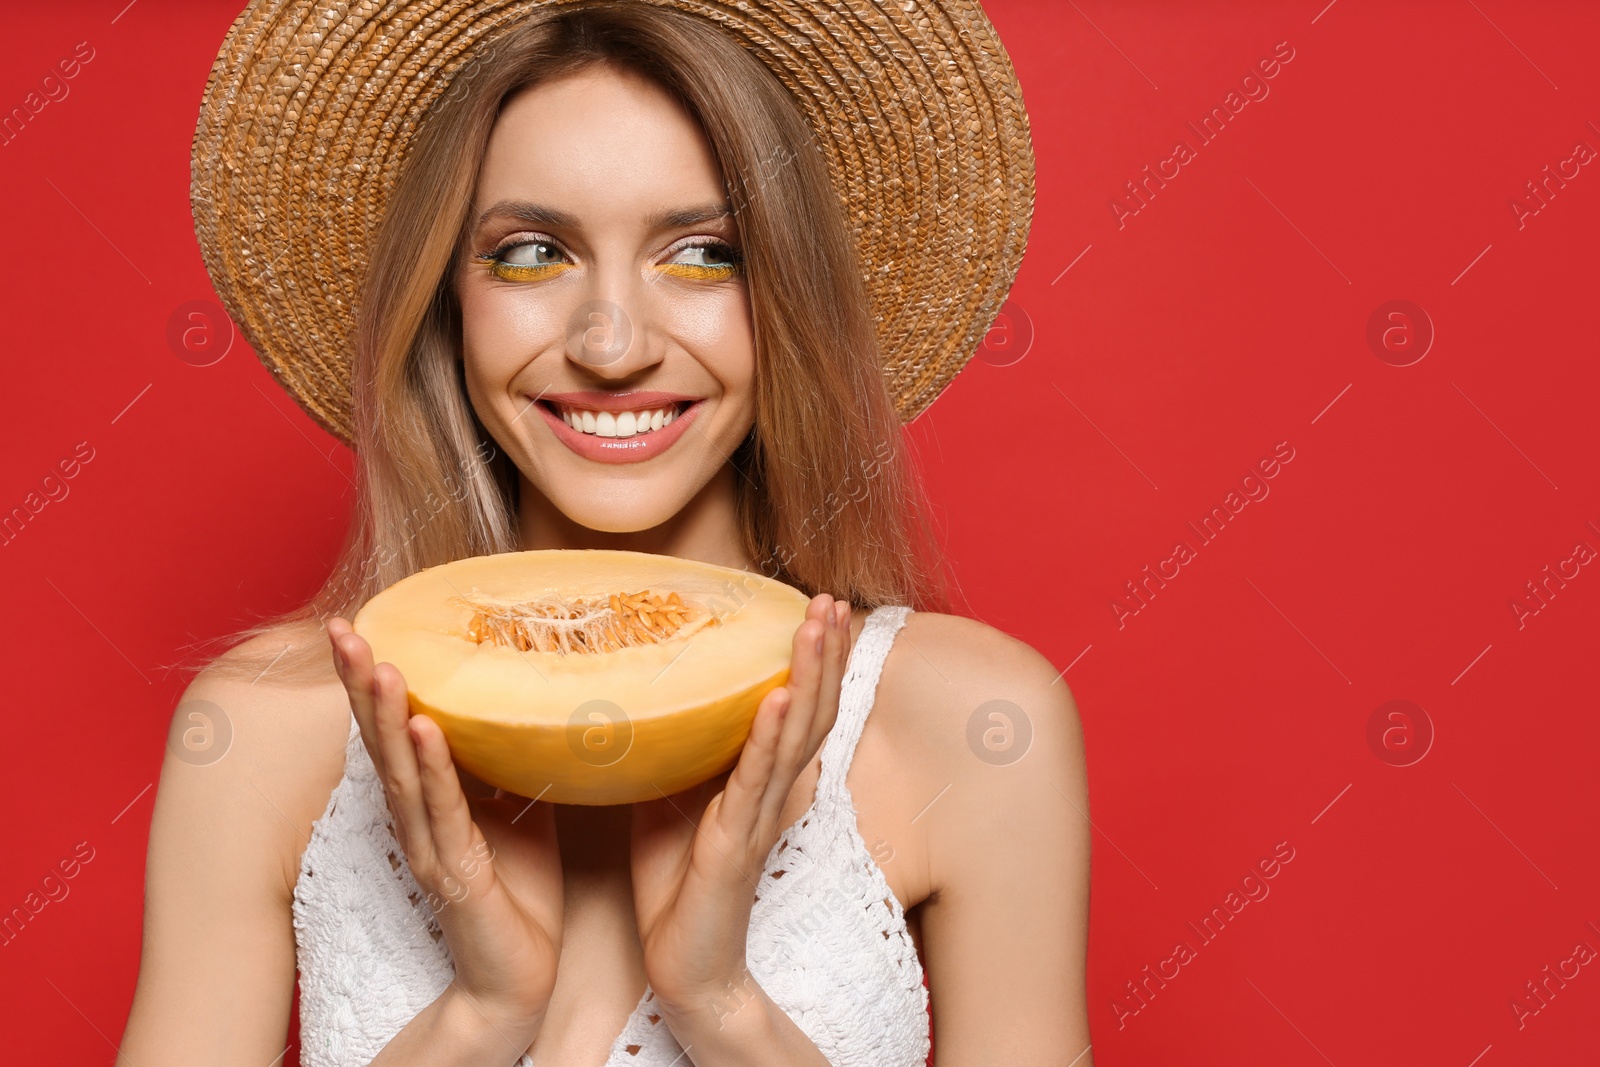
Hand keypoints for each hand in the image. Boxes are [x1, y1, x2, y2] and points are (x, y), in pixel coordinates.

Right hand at [326, 617, 564, 1043]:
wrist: (517, 974)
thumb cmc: (518, 891)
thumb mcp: (519, 807)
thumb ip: (509, 760)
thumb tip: (528, 702)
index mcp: (426, 798)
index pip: (391, 728)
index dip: (370, 679)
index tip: (356, 626)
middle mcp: (415, 817)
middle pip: (378, 739)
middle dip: (358, 683)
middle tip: (341, 628)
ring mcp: (428, 845)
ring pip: (400, 771)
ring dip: (387, 717)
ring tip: (380, 665)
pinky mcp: (454, 870)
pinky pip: (443, 810)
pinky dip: (433, 767)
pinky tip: (423, 728)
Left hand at [628, 594, 854, 1017]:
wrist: (685, 968)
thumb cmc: (679, 889)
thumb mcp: (675, 802)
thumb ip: (689, 756)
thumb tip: (675, 704)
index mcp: (762, 781)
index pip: (801, 709)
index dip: (816, 660)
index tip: (821, 608)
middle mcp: (772, 793)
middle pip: (812, 711)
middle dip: (825, 653)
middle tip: (831, 600)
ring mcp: (758, 817)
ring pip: (796, 734)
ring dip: (810, 676)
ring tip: (818, 626)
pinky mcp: (735, 844)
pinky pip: (757, 781)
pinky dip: (768, 736)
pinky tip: (779, 697)